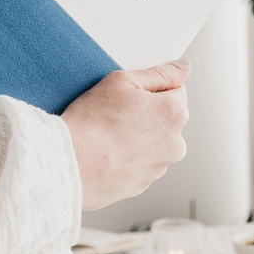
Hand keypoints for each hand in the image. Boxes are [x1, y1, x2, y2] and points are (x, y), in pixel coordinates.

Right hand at [61, 60, 190, 209]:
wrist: (70, 163)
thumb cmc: (93, 121)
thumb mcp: (123, 81)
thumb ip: (159, 74)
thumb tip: (183, 68)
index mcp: (174, 114)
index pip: (176, 90)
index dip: (151, 88)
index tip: (132, 93)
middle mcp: (174, 144)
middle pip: (166, 118)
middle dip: (148, 112)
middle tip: (117, 111)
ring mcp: (159, 168)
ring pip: (153, 142)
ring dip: (138, 136)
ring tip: (109, 133)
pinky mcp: (142, 185)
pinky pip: (139, 163)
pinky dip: (128, 156)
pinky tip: (107, 150)